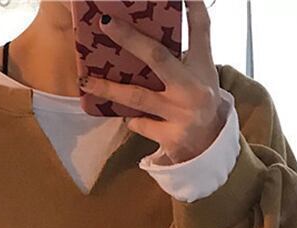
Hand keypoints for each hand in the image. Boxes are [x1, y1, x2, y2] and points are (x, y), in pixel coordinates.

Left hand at [79, 0, 227, 163]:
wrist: (210, 145)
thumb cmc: (198, 98)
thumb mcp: (200, 69)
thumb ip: (188, 42)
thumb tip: (171, 8)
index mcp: (202, 65)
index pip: (199, 26)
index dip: (191, 4)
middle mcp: (193, 88)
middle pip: (158, 57)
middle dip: (129, 38)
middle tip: (104, 22)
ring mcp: (181, 115)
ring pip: (137, 97)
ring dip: (108, 89)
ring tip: (86, 81)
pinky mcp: (171, 138)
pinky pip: (139, 124)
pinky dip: (131, 118)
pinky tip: (128, 116)